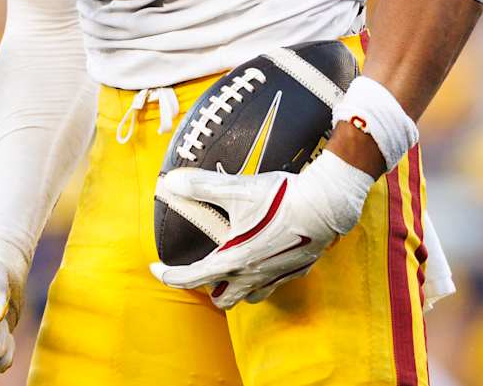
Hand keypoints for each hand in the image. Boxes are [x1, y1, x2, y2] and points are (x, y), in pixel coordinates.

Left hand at [150, 150, 374, 308]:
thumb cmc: (281, 198)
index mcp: (234, 260)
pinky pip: (272, 285)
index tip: (156, 269)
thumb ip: (202, 186)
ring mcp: (275, 276)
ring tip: (228, 270)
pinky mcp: (295, 271)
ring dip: (235, 289)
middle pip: (222, 300)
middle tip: (198, 270)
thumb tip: (171, 182)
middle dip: (207, 289)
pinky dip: (261, 279)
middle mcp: (253, 275)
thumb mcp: (237, 189)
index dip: (169, 275)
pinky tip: (262, 260)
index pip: (192, 277)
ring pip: (248, 297)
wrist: (326, 205)